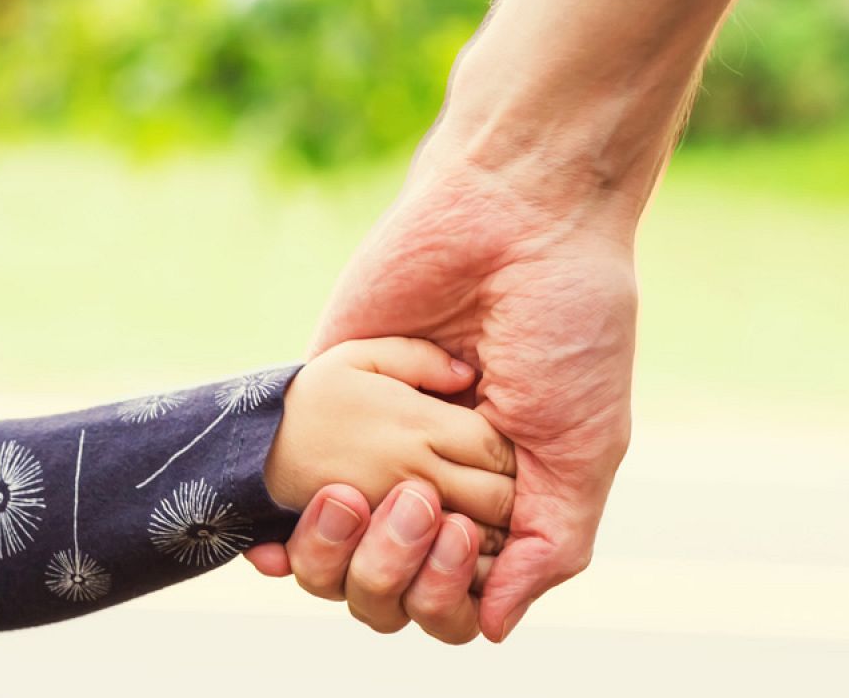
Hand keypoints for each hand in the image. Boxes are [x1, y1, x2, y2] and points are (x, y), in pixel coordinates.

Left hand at [260, 144, 635, 641]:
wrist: (513, 219)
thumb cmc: (567, 329)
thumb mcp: (584, 447)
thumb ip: (551, 545)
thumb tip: (488, 629)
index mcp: (497, 504)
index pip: (452, 601)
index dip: (444, 597)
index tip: (460, 536)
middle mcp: (432, 484)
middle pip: (386, 593)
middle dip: (394, 574)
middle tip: (419, 502)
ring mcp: (372, 447)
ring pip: (330, 560)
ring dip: (340, 553)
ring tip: (358, 494)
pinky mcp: (323, 400)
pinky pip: (281, 487)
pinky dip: (275, 528)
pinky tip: (264, 538)